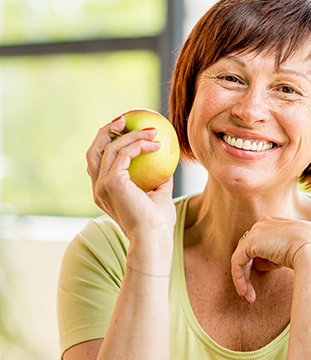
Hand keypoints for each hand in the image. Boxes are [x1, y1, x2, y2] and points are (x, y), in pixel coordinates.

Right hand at [86, 115, 175, 238]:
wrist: (154, 240)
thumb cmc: (158, 223)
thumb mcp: (159, 195)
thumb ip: (160, 179)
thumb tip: (167, 161)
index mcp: (104, 192)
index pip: (99, 162)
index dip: (108, 142)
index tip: (126, 130)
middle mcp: (98, 188)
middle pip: (94, 151)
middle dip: (107, 131)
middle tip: (126, 120)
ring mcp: (102, 185)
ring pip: (110, 148)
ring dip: (131, 135)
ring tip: (151, 130)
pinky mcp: (112, 182)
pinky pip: (124, 154)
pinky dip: (139, 145)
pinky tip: (156, 144)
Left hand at [230, 216, 310, 302]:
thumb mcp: (292, 251)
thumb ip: (275, 254)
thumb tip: (261, 264)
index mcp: (274, 222)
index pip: (259, 242)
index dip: (258, 261)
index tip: (263, 278)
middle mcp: (263, 223)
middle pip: (247, 249)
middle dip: (247, 271)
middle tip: (250, 292)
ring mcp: (256, 231)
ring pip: (241, 257)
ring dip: (243, 279)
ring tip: (249, 298)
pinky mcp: (250, 243)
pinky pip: (237, 262)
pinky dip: (239, 279)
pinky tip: (245, 292)